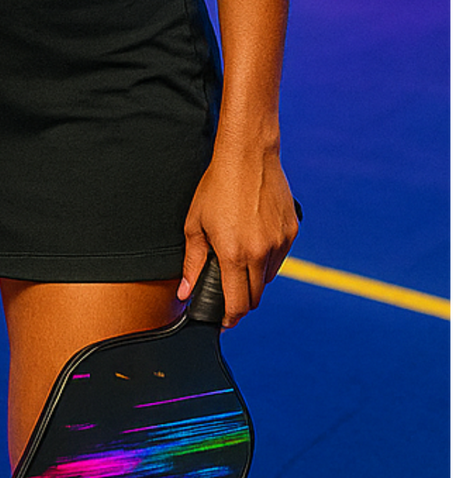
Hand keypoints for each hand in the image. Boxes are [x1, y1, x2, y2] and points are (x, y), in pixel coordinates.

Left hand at [178, 144, 299, 326]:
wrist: (247, 156)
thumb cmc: (216, 187)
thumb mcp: (195, 223)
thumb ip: (192, 262)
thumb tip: (185, 292)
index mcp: (234, 254)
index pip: (237, 304)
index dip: (229, 318)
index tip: (223, 321)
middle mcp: (260, 254)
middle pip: (255, 296)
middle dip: (241, 300)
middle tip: (227, 292)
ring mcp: (279, 244)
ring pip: (268, 277)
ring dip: (254, 277)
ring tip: (238, 256)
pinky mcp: (291, 232)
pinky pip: (279, 257)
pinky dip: (267, 257)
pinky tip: (253, 238)